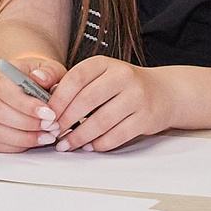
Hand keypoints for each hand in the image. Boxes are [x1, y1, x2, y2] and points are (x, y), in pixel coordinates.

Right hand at [0, 51, 63, 152]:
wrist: (31, 84)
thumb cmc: (40, 78)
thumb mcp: (51, 70)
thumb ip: (49, 72)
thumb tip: (40, 78)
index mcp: (2, 75)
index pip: (5, 90)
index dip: (26, 105)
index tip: (48, 113)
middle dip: (28, 123)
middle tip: (51, 126)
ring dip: (24, 137)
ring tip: (48, 136)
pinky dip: (18, 146)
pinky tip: (36, 141)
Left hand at [47, 56, 183, 152]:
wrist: (163, 92)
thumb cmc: (123, 86)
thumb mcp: (101, 75)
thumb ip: (77, 85)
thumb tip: (47, 103)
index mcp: (105, 63)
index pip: (76, 78)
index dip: (58, 98)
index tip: (46, 114)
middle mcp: (122, 76)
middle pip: (86, 100)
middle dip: (66, 120)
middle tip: (53, 133)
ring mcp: (136, 96)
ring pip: (101, 121)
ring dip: (80, 137)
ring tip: (67, 144)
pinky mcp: (146, 117)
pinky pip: (118, 135)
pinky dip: (100, 144)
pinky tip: (90, 147)